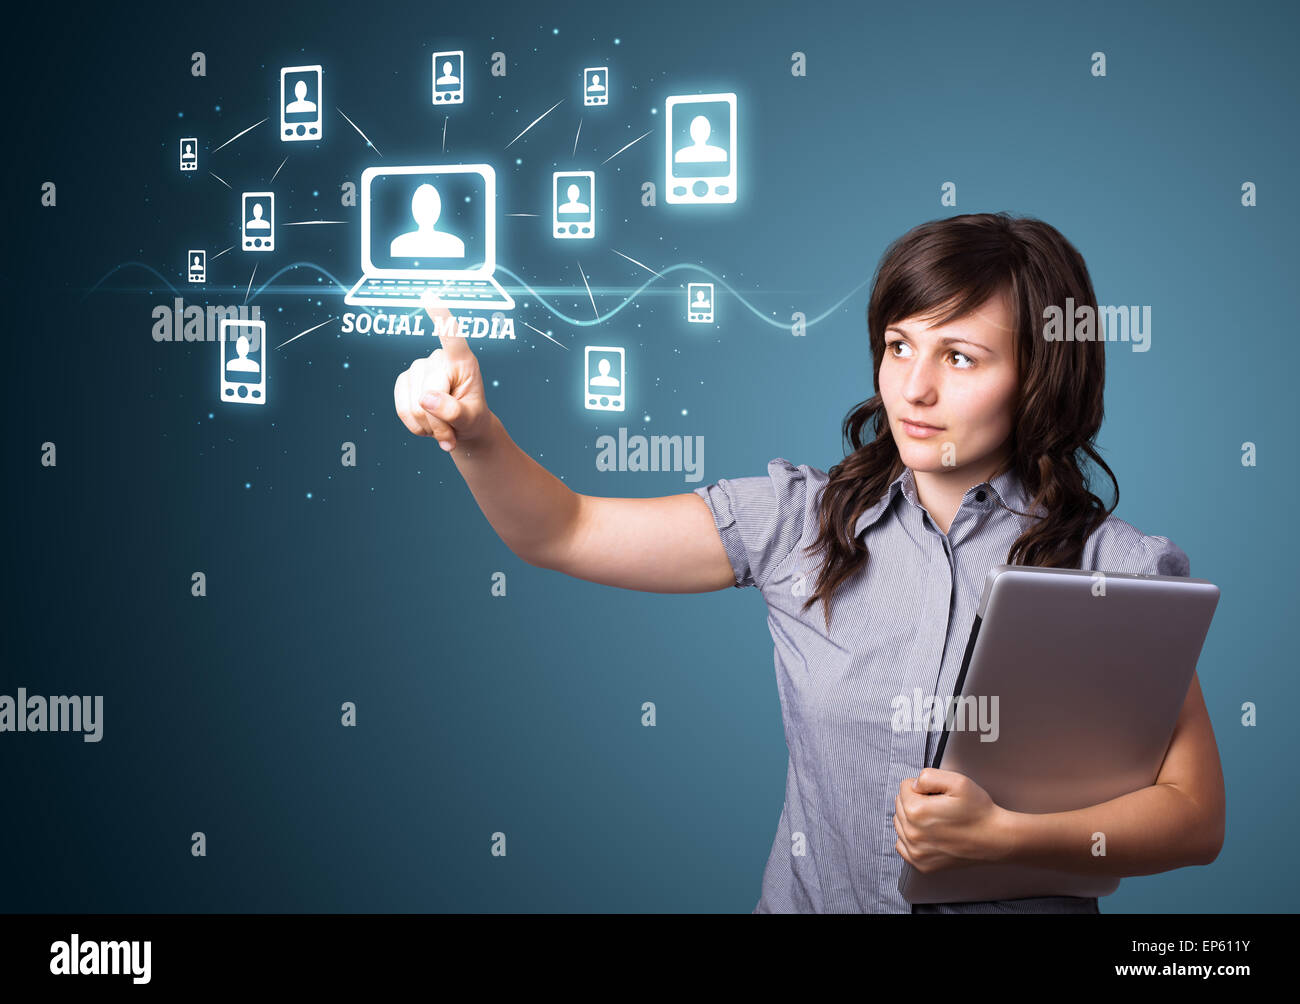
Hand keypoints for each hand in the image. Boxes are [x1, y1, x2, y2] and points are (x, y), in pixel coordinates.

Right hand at [393, 292, 492, 450]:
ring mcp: (418, 368)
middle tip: (451, 434)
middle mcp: (438, 359)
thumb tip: (425, 398)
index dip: (440, 317)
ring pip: (414, 406)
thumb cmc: (472, 418)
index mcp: (462, 361)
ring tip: (442, 426)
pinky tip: (427, 425)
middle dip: (439, 422)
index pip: (451, 336)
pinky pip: (402, 410)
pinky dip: (415, 426)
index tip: (428, 295)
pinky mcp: (404, 381)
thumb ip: (454, 411)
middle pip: (429, 395)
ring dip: (428, 426)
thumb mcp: (471, 420)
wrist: (461, 428)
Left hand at [893, 768, 1012, 872]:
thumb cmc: (979, 812)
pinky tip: (929, 834)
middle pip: (899, 805)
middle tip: (939, 807)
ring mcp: (916, 851)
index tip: (938, 794)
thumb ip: (928, 776)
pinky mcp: (921, 864)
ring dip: (913, 818)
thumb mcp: (957, 781)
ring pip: (900, 823)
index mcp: (917, 811)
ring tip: (937, 820)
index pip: (904, 787)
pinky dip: (911, 837)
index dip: (923, 787)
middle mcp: (912, 833)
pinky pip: (902, 845)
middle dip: (916, 801)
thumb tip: (914, 784)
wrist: (995, 839)